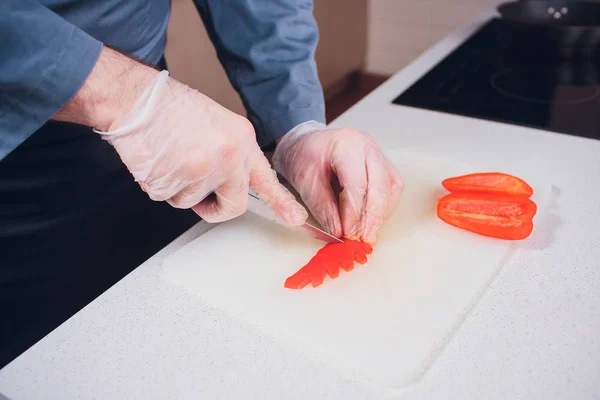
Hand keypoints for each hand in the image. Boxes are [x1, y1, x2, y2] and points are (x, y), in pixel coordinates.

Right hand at [56, 48, 307, 223]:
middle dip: (215, 208)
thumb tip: (232, 182)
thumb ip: (231, 153)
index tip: (296, 218)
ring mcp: (202, 169)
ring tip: (169, 158)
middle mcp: (228, 155)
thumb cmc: (171, 108)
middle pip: (233, 205)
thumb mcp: (217, 123)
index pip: (266, 178)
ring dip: (179, 188)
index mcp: (241, 139)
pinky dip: (158, 185)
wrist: (136, 98)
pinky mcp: (174, 180)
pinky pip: (167, 198)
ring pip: (191, 202)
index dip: (281, 202)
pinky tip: (156, 160)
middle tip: (200, 198)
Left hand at [272, 123, 402, 243]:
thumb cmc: (303, 158)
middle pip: (380, 185)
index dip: (354, 212)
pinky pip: (391, 187)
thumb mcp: (306, 183)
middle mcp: (368, 147)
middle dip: (373, 217)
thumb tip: (339, 233)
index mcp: (347, 145)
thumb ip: (324, 208)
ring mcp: (378, 154)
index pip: (357, 183)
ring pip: (390, 187)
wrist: (305, 143)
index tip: (348, 234)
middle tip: (364, 240)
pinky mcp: (382, 164)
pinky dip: (382, 207)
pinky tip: (370, 221)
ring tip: (367, 234)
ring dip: (380, 213)